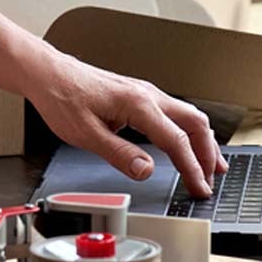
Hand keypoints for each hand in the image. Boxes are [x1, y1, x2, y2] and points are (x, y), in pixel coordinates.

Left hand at [28, 51, 226, 197]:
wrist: (48, 73)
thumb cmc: (61, 97)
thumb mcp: (85, 135)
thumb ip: (119, 154)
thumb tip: (146, 170)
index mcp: (137, 104)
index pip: (177, 141)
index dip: (192, 168)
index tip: (200, 188)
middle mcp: (147, 94)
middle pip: (194, 123)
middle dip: (209, 153)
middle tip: (213, 179)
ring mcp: (144, 92)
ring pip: (187, 114)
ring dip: (202, 140)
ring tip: (211, 163)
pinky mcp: (137, 94)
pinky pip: (174, 112)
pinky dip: (187, 130)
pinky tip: (185, 141)